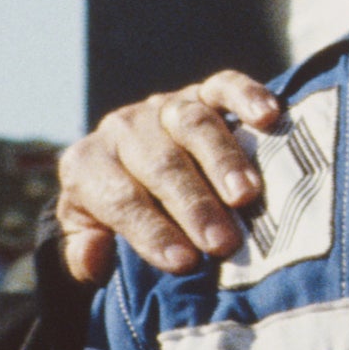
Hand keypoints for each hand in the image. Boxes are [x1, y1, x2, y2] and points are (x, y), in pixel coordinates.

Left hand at [57, 70, 281, 280]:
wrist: (126, 171)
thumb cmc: (111, 220)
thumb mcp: (84, 241)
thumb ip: (80, 258)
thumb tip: (94, 253)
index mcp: (87, 166)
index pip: (121, 199)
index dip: (152, 231)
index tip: (185, 262)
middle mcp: (122, 129)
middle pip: (161, 163)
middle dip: (193, 205)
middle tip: (222, 242)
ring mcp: (163, 107)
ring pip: (194, 124)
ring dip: (223, 162)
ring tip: (247, 197)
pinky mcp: (201, 92)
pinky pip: (224, 87)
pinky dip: (247, 97)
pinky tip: (268, 118)